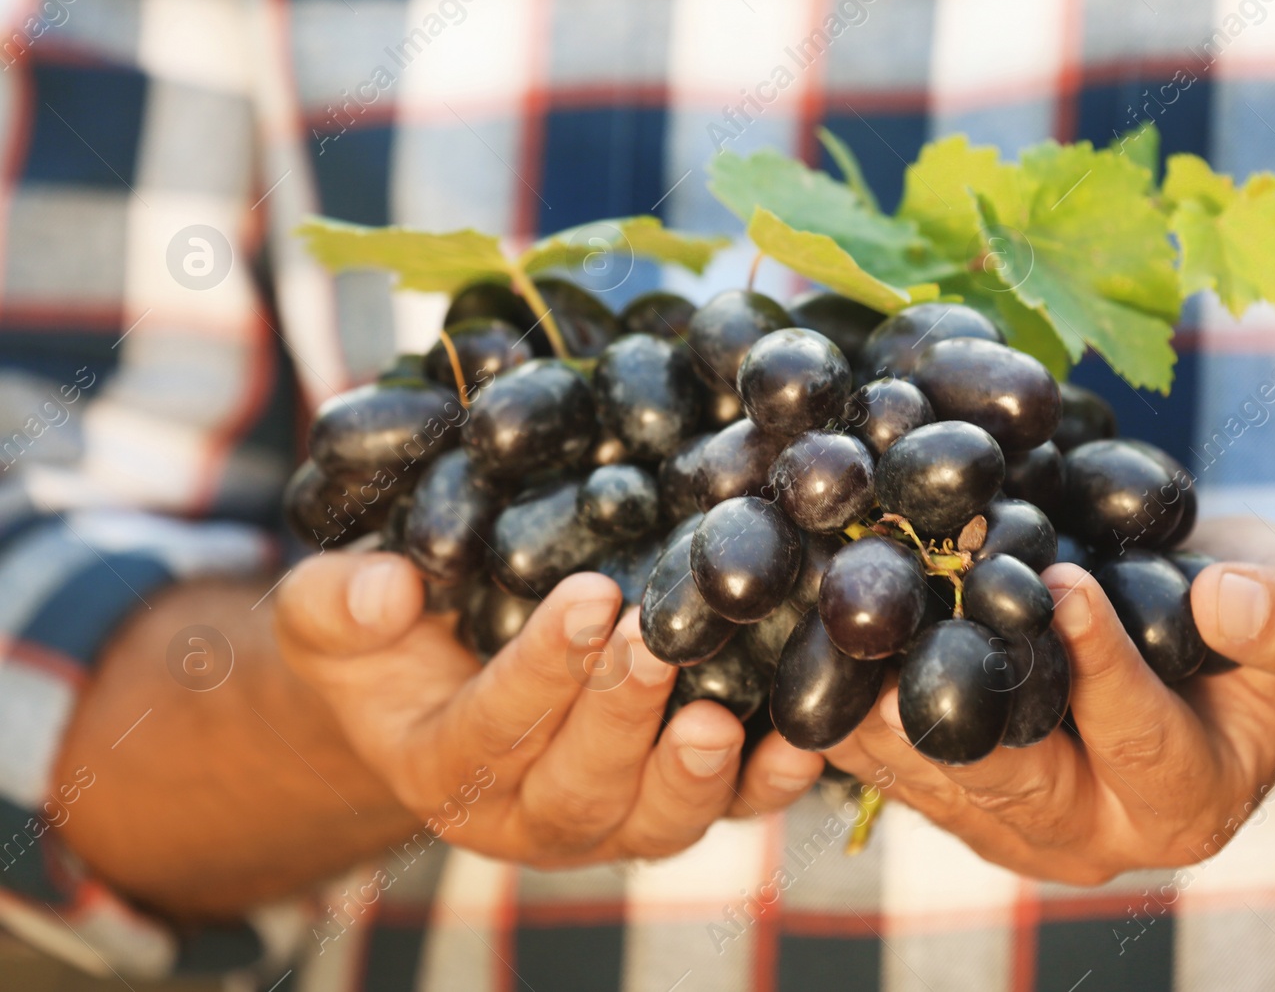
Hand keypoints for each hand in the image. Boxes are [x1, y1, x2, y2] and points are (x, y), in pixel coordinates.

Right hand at [276, 553, 822, 865]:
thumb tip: (387, 591)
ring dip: (693, 775)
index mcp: (439, 768)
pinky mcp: (667, 803)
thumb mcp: (330, 614)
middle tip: (656, 638)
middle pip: (578, 788)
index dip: (541, 671)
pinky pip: (728, 811)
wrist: (432, 690)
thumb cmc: (383, 643)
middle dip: (621, 716)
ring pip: (653, 822)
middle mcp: (523, 814)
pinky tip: (803, 744)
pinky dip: (768, 786)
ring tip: (720, 718)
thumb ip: (339, 602)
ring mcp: (605, 819)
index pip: (491, 731)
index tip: (590, 598)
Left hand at [825, 516, 1274, 882]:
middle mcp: (1088, 834)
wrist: (1207, 656)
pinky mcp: (953, 791)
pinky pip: (891, 757)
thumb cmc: (1266, 639)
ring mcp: (1009, 821)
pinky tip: (818, 633)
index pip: (1136, 737)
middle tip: (898, 643)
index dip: (1105, 666)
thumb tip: (1223, 599)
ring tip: (838, 626)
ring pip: (931, 774)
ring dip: (878, 703)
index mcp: (1185, 803)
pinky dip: (853, 699)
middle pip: (1009, 778)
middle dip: (952, 710)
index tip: (1068, 588)